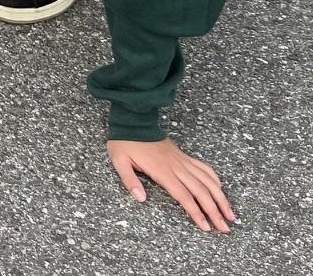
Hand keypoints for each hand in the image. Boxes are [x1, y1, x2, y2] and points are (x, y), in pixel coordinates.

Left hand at [108, 138, 235, 232]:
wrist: (133, 122)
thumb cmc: (125, 143)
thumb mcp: (119, 161)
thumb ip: (129, 180)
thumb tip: (140, 199)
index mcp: (162, 171)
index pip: (184, 196)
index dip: (195, 212)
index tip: (205, 227)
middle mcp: (177, 167)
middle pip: (201, 191)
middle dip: (215, 211)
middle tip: (225, 228)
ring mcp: (182, 161)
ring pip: (208, 180)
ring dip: (221, 198)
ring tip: (230, 214)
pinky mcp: (184, 155)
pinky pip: (204, 167)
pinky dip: (215, 179)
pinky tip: (221, 189)